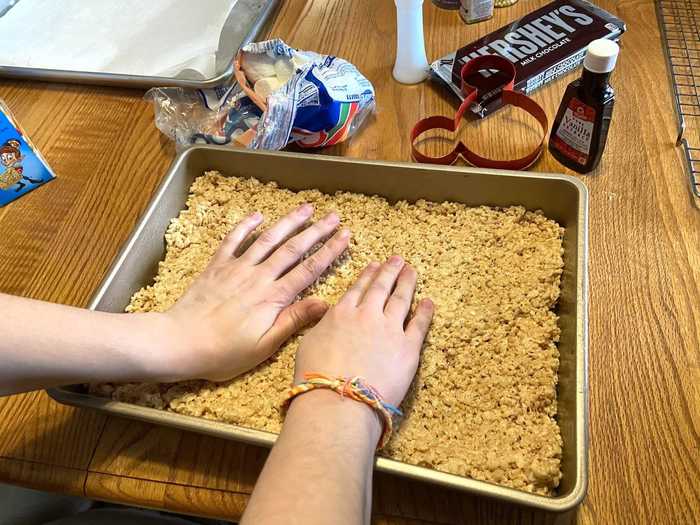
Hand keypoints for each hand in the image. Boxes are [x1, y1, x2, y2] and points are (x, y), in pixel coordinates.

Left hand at [161, 204, 349, 381]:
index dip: (329, 251)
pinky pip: (233, 241)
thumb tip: (325, 303)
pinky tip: (257, 215)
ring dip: (289, 222)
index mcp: (273, 298)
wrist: (179, 342)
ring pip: (268, 239)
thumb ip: (293, 321)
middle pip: (293, 249)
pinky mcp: (217, 267)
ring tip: (306, 208)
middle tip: (334, 216)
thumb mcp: (264, 346)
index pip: (308, 269)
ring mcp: (237, 268)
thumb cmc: (223, 352)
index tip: (345, 236)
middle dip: (316, 231)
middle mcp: (258, 277)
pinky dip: (246, 226)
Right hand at [293, 257, 433, 407]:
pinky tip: (428, 302)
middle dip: (390, 271)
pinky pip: (419, 324)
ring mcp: (390, 329)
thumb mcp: (308, 343)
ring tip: (411, 271)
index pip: (358, 288)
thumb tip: (329, 319)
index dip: (368, 275)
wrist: (339, 399)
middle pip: (381, 288)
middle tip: (397, 260)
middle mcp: (367, 315)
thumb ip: (322, 326)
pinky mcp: (408, 348)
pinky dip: (425, 311)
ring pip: (401, 299)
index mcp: (341, 313)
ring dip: (407, 283)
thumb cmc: (316, 378)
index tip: (375, 264)